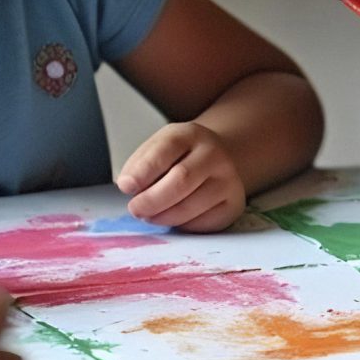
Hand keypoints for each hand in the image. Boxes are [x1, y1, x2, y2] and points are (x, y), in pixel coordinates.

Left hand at [116, 121, 246, 229]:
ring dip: (163, 216)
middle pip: (181, 180)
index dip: (143, 170)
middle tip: (135, 209)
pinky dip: (181, 225)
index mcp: (190, 134)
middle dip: (151, 200)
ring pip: (190, 206)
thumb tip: (128, 185)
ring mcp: (228, 180)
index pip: (166, 149)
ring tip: (150, 215)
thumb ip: (139, 165)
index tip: (126, 186)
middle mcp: (214, 154)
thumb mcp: (157, 149)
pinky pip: (202, 224)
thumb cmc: (178, 158)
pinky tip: (174, 217)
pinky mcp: (234, 206)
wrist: (216, 161)